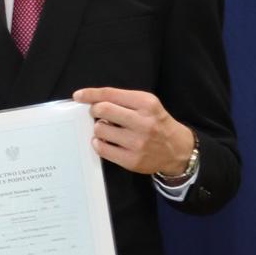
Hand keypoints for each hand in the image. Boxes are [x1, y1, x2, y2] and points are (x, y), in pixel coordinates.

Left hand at [72, 88, 194, 177]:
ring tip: (108, 130)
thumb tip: (91, 100)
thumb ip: (123, 100)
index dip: (91, 94)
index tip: (78, 96)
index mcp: (146, 103)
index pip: (111, 94)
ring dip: (99, 128)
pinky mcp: (132, 160)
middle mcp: (143, 122)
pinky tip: (105, 141)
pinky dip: (99, 143)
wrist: (177, 148)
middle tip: (98, 114)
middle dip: (95, 111)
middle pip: (103, 110)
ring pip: (100, 130)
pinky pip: (102, 149)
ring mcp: (138, 142)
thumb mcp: (147, 104)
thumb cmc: (156, 123)